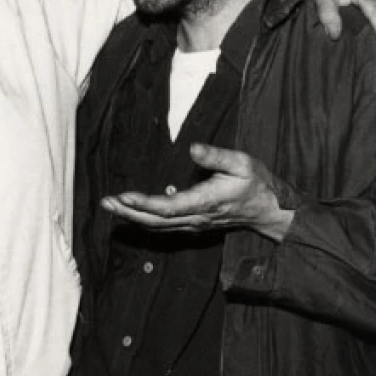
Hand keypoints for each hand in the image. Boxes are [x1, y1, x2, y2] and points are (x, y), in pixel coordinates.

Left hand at [100, 143, 293, 241]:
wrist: (269, 210)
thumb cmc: (256, 183)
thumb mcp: (242, 163)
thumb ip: (216, 156)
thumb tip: (192, 148)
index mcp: (206, 202)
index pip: (168, 207)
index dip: (144, 204)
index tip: (124, 195)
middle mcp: (196, 218)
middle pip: (156, 220)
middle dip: (129, 212)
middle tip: (106, 203)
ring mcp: (194, 224)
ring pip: (158, 226)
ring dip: (133, 217)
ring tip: (111, 207)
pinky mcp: (193, 224)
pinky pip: (164, 227)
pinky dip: (145, 221)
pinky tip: (131, 213)